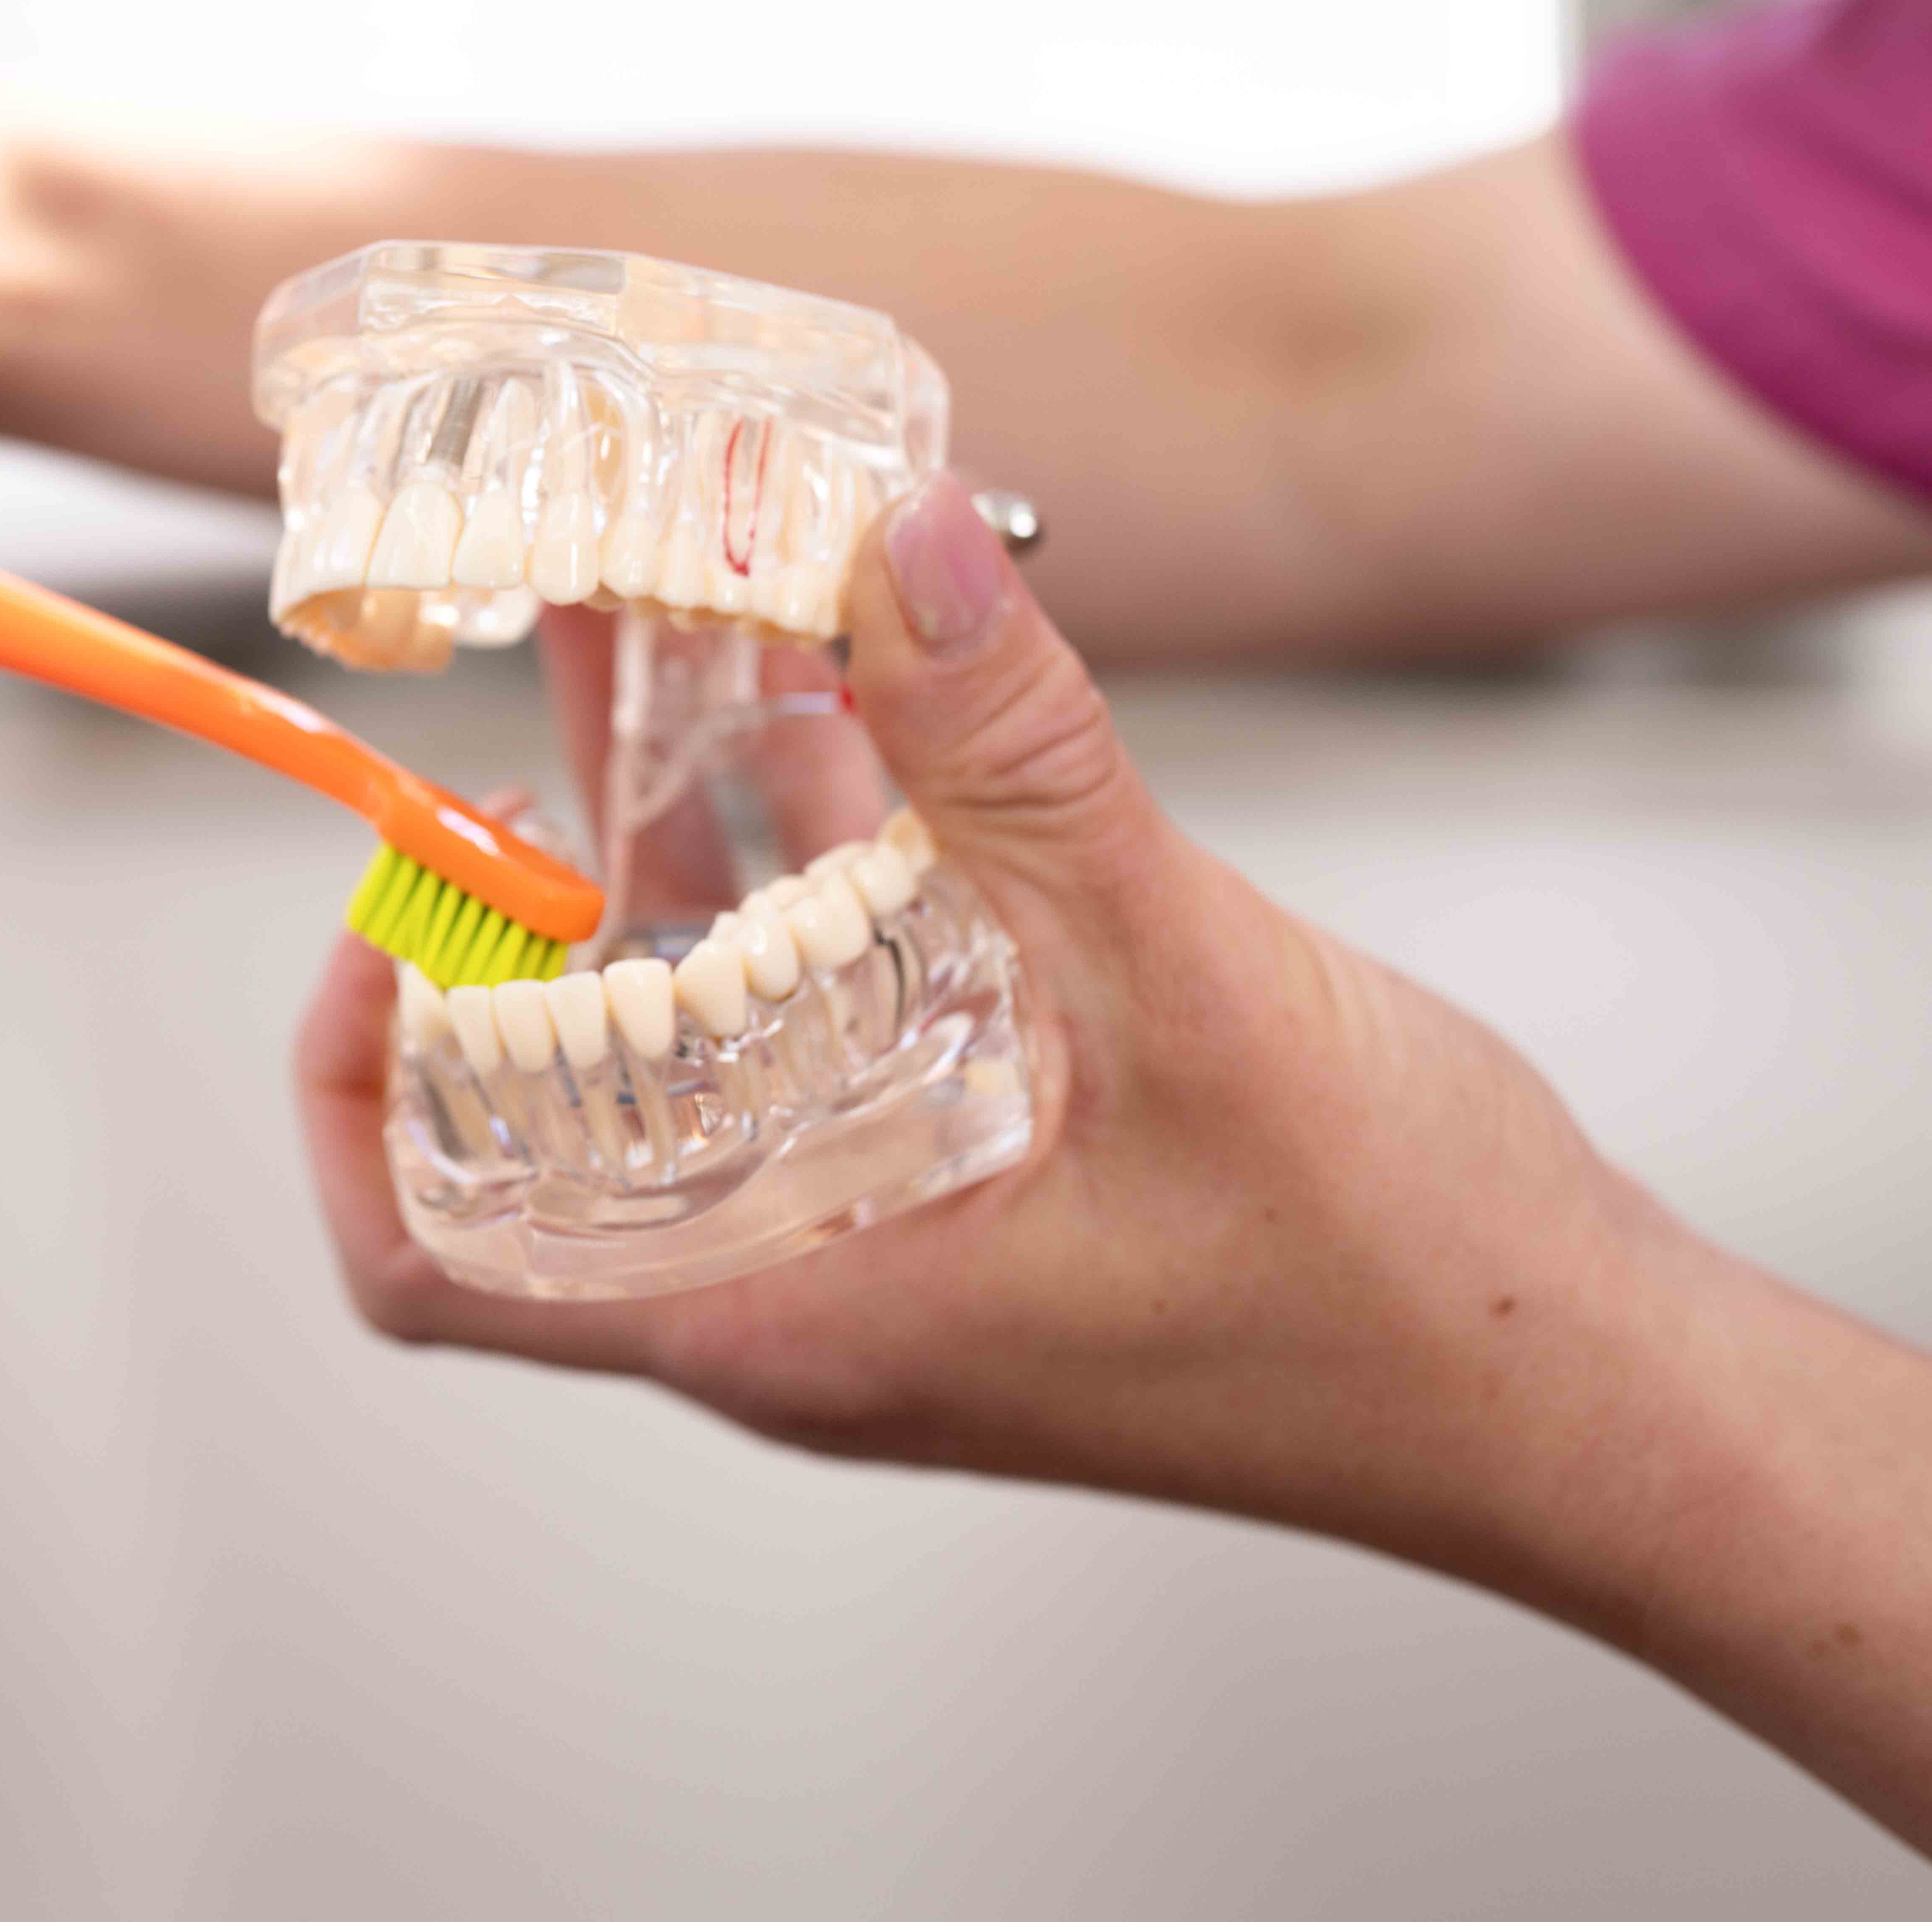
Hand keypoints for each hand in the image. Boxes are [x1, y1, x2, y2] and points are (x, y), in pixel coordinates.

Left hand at [293, 476, 1689, 1572]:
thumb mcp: (1179, 974)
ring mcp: (895, 1245)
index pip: (430, 1268)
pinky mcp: (987, 1190)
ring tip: (660, 674)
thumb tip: (892, 538)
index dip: (352, 1094)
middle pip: (554, 1122)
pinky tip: (841, 736)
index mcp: (788, 1317)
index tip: (384, 927)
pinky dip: (811, 897)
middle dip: (522, 925)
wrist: (1578, 1393)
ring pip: (705, 1059)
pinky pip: (837, 1041)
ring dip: (674, 879)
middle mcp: (808, 1294)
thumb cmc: (1398, 1283)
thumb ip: (1016, 750)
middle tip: (527, 745)